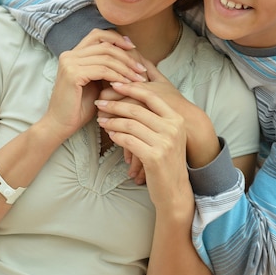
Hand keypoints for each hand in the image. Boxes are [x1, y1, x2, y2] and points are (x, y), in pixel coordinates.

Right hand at [43, 29, 148, 142]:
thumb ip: (106, 66)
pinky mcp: (73, 74)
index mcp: (73, 53)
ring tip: (139, 79)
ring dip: (126, 68)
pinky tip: (127, 85)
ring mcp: (70, 63)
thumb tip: (130, 52)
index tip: (134, 48)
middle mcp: (69, 54)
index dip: (117, 39)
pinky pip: (103, 70)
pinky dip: (118, 76)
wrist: (61, 125)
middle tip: (141, 69)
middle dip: (127, 56)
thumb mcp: (96, 81)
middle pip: (106, 45)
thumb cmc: (80, 106)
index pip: (98, 34)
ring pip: (107, 57)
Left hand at [96, 84, 192, 213]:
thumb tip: (132, 96)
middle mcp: (173, 128)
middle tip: (99, 103)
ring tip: (101, 120)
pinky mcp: (154, 157)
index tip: (114, 84)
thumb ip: (156, 116)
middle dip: (115, 105)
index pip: (151, 96)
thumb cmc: (167, 160)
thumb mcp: (168, 134)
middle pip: (137, 109)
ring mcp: (165, 142)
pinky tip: (110, 134)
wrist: (175, 190)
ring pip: (130, 125)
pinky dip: (116, 136)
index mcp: (176, 118)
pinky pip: (129, 140)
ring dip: (112, 121)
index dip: (131, 88)